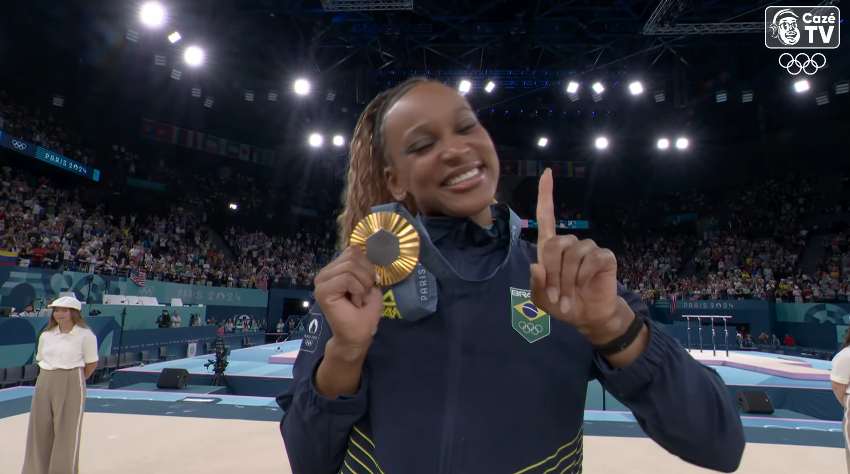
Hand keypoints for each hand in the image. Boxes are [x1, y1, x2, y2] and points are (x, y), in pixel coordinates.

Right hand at [313, 246, 382, 354]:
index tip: (367, 285)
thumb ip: (364, 265)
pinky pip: (346, 279)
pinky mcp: (322, 291)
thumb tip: (363, 251)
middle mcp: (326, 272)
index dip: (367, 266)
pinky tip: (354, 303)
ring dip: (362, 286)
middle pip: (353, 256)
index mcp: (336, 268)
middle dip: (366, 276)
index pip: (354, 250)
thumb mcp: (370, 283)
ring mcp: (322, 281)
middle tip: (363, 294)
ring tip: (358, 299)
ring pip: (350, 267)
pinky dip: (357, 291)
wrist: (357, 336)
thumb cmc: (364, 312)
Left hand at [529, 169, 625, 343]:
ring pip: (572, 256)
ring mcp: (589, 248)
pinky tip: (586, 285)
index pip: (546, 216)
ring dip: (567, 281)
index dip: (546, 194)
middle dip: (552, 273)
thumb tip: (536, 265)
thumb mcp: (542, 299)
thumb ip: (536, 284)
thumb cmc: (563, 304)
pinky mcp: (604, 256)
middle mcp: (570, 244)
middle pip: (554, 244)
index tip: (547, 173)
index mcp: (551, 248)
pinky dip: (583, 277)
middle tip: (556, 297)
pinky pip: (590, 260)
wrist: (588, 316)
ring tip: (569, 298)